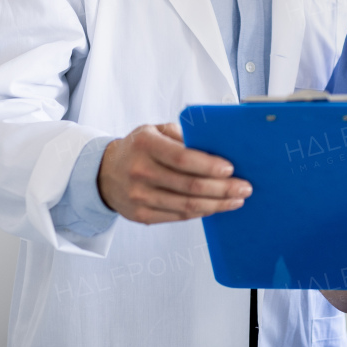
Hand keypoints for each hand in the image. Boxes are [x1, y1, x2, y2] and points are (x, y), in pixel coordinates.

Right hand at [97, 122, 251, 223]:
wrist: (103, 173)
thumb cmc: (137, 148)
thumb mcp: (154, 130)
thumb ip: (181, 135)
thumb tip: (215, 145)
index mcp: (145, 145)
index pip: (183, 158)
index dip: (209, 165)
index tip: (231, 168)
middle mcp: (140, 171)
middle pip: (189, 185)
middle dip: (222, 188)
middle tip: (244, 187)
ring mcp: (139, 196)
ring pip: (186, 206)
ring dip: (216, 204)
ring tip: (236, 200)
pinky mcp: (141, 215)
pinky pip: (178, 217)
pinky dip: (201, 213)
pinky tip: (215, 207)